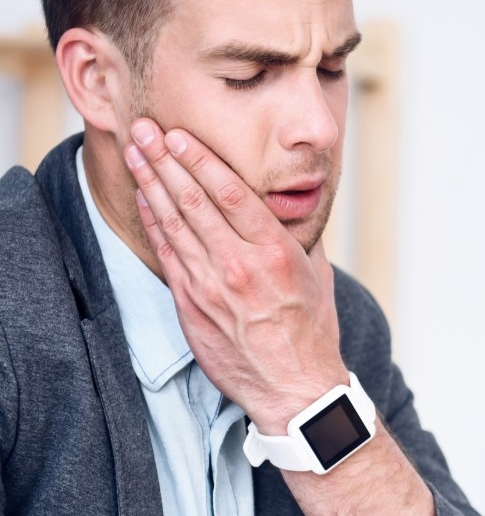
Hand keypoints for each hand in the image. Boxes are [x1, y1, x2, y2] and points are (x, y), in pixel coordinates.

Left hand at [123, 118, 348, 433]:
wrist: (294, 387)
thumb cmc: (310, 330)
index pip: (230, 192)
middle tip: (145, 128)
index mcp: (274, 251)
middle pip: (194, 200)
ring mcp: (211, 286)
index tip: (179, 134)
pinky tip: (145, 198)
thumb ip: (296, 236)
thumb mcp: (317, 273)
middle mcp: (238, 264)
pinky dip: (155, 223)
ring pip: (174, 223)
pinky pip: (168, 256)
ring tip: (136, 152)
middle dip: (165, 159)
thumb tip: (287, 206)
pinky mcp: (192, 307)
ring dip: (151, 183)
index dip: (200, 159)